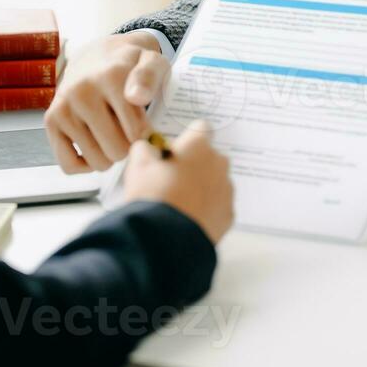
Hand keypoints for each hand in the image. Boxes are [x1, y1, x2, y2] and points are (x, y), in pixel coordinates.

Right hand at [45, 32, 168, 172]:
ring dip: (110, 156)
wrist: (95, 57)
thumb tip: (136, 96)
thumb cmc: (129, 66)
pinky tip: (96, 146)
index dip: (147, 136)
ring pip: (97, 161)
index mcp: (111, 76)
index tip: (148, 127)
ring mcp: (63, 107)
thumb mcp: (151, 61)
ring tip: (114, 134)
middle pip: (117, 150)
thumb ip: (151, 76)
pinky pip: (69, 165)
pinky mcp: (51, 121)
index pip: (136, 131)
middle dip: (129, 146)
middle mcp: (82, 91)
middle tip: (129, 131)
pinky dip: (85, 165)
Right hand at [123, 121, 234, 243]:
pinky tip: (187, 218)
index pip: (200, 128)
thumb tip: (148, 146)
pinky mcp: (228, 214)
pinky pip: (217, 206)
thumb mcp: (138, 165)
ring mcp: (226, 190)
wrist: (165, 238)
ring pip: (214, 182)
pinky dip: (206, 210)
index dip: (186, 139)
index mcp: (198, 146)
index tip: (177, 150)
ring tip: (177, 204)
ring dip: (201, 188)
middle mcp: (218, 163)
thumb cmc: (153, 197)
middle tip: (171, 181)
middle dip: (194, 165)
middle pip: (208, 157)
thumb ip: (145, 147)